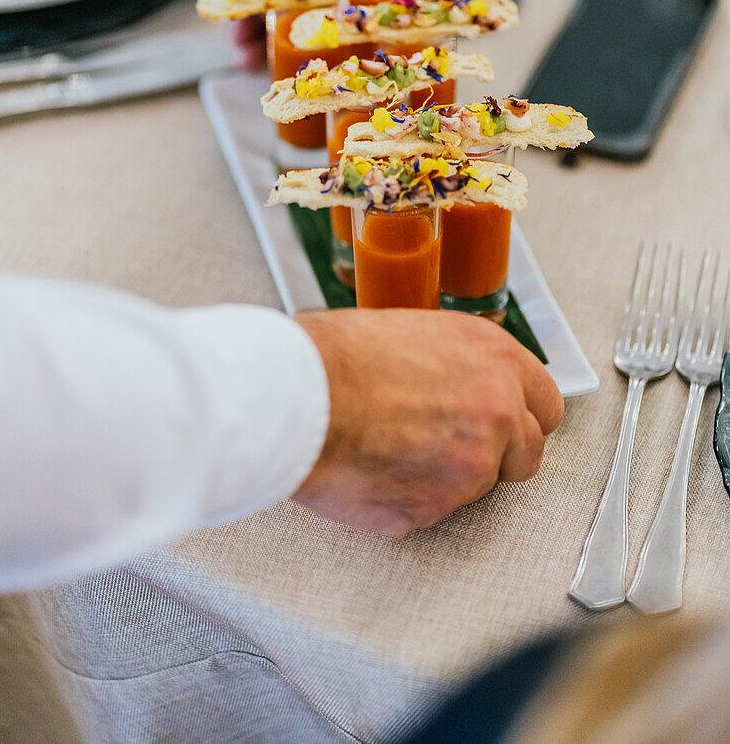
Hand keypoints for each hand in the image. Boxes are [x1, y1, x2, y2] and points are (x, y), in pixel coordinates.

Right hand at [293, 308, 563, 535]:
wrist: (298, 396)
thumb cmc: (337, 355)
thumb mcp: (412, 332)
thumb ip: (452, 365)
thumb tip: (450, 380)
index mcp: (494, 359)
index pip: (545, 402)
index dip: (519, 415)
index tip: (504, 421)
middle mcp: (497, 412)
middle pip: (527, 453)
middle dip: (497, 455)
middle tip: (449, 445)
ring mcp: (471, 467)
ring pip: (478, 486)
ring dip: (447, 476)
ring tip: (392, 448)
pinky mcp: (435, 510)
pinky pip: (430, 511)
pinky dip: (406, 498)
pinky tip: (373, 468)